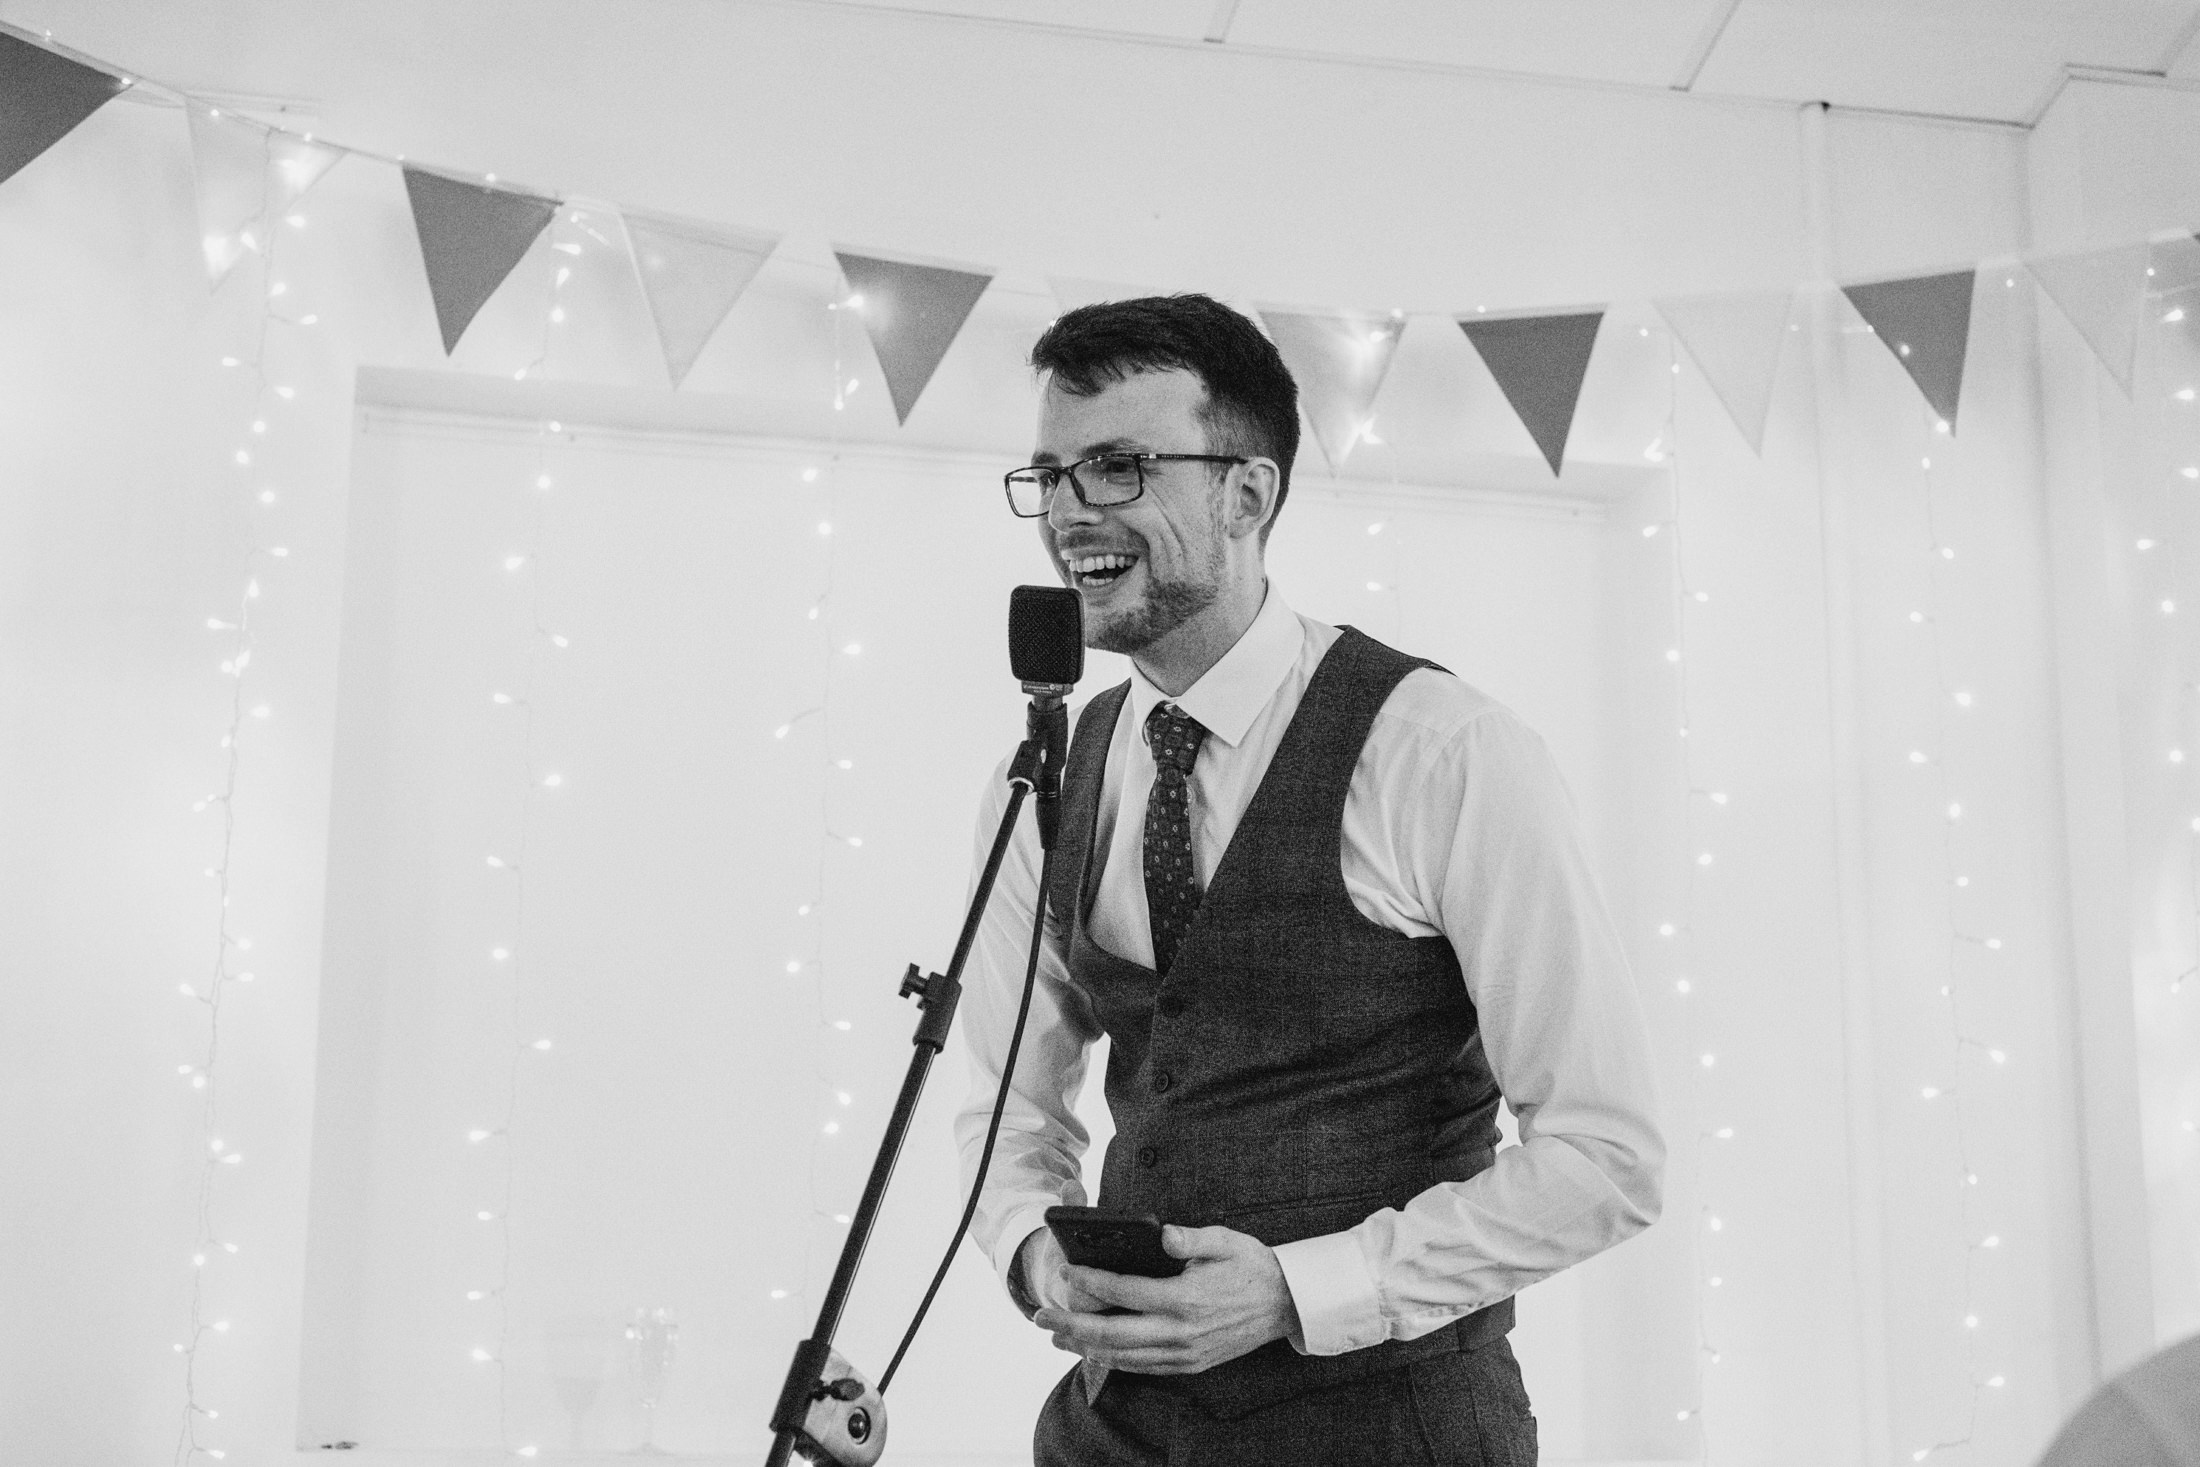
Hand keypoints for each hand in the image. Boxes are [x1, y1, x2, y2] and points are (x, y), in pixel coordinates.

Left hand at [1032, 1224, 1299, 1373]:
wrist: (1286, 1305)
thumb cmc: (1252, 1266)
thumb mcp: (1225, 1241)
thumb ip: (1190, 1237)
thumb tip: (1162, 1234)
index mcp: (1186, 1298)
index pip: (1125, 1291)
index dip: (1091, 1282)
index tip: (1067, 1272)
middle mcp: (1180, 1331)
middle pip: (1113, 1333)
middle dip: (1071, 1324)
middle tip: (1040, 1316)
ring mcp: (1184, 1353)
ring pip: (1123, 1356)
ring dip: (1084, 1347)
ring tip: (1056, 1335)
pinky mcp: (1189, 1364)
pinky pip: (1142, 1367)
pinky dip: (1113, 1361)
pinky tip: (1094, 1352)